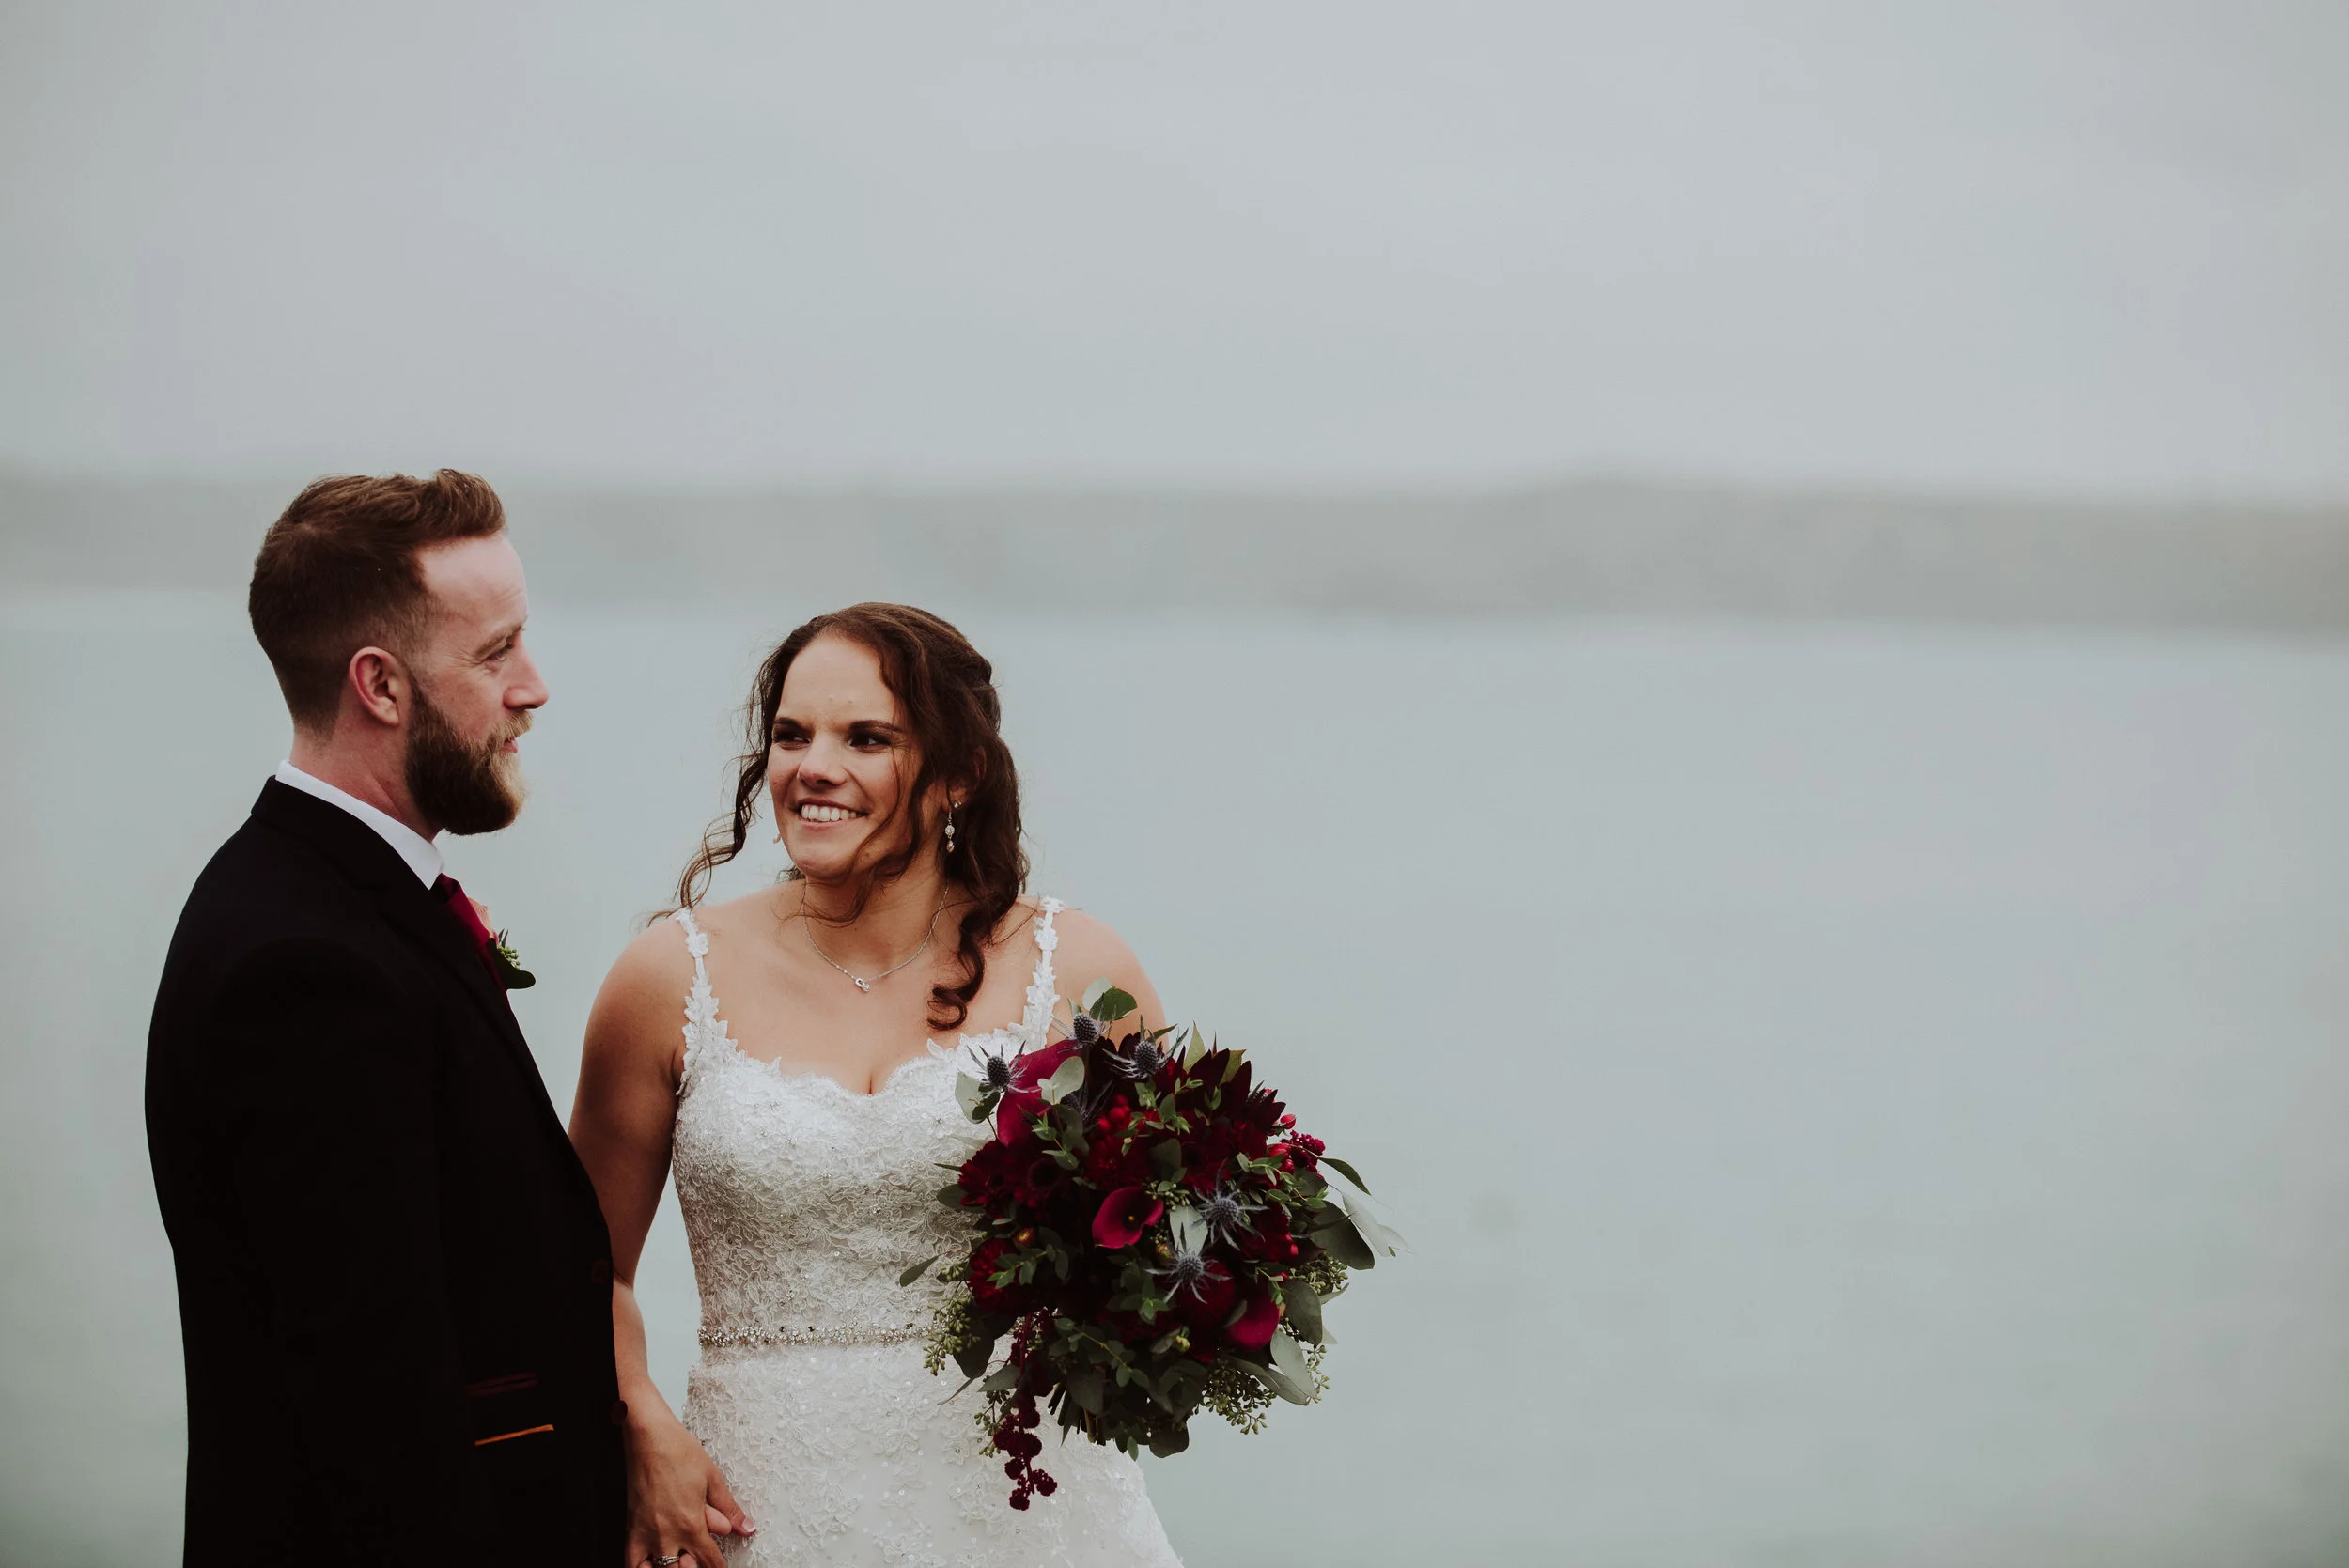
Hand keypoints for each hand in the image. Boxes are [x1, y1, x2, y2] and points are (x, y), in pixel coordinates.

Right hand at [623, 1407, 754, 1567]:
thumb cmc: (679, 1452)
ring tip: (678, 1559)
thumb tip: (746, 1527)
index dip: (718, 1567)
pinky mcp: (631, 1528)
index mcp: (691, 1523)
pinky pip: (631, 1561)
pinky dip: (641, 1567)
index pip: (709, 1561)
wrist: (649, 1437)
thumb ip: (729, 1509)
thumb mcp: (713, 1479)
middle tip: (698, 1558)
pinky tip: (650, 1565)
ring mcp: (646, 1533)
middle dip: (694, 1567)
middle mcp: (668, 1534)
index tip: (720, 1567)